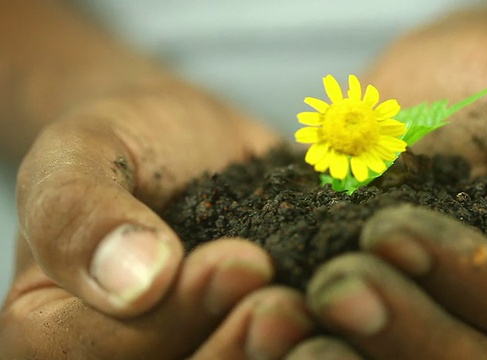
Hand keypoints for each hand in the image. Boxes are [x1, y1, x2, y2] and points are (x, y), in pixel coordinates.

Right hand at [0, 85, 314, 357]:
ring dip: (277, 359)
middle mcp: (121, 355)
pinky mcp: (238, 332)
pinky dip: (310, 340)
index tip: (240, 262)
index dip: (172, 319)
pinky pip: (270, 350)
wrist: (176, 139)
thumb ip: (80, 213)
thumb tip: (132, 285)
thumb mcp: (79, 154)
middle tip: (287, 306)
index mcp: (53, 335)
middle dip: (234, 352)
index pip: (102, 356)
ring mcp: (187, 345)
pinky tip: (342, 314)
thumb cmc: (121, 141)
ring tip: (318, 311)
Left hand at [290, 10, 486, 358]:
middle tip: (332, 288)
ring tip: (284, 324)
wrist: (446, 93)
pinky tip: (271, 329)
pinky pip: (364, 347)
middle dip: (403, 331)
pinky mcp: (396, 313)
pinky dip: (318, 345)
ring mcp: (457, 325)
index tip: (390, 230)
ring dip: (350, 358)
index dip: (473, 281)